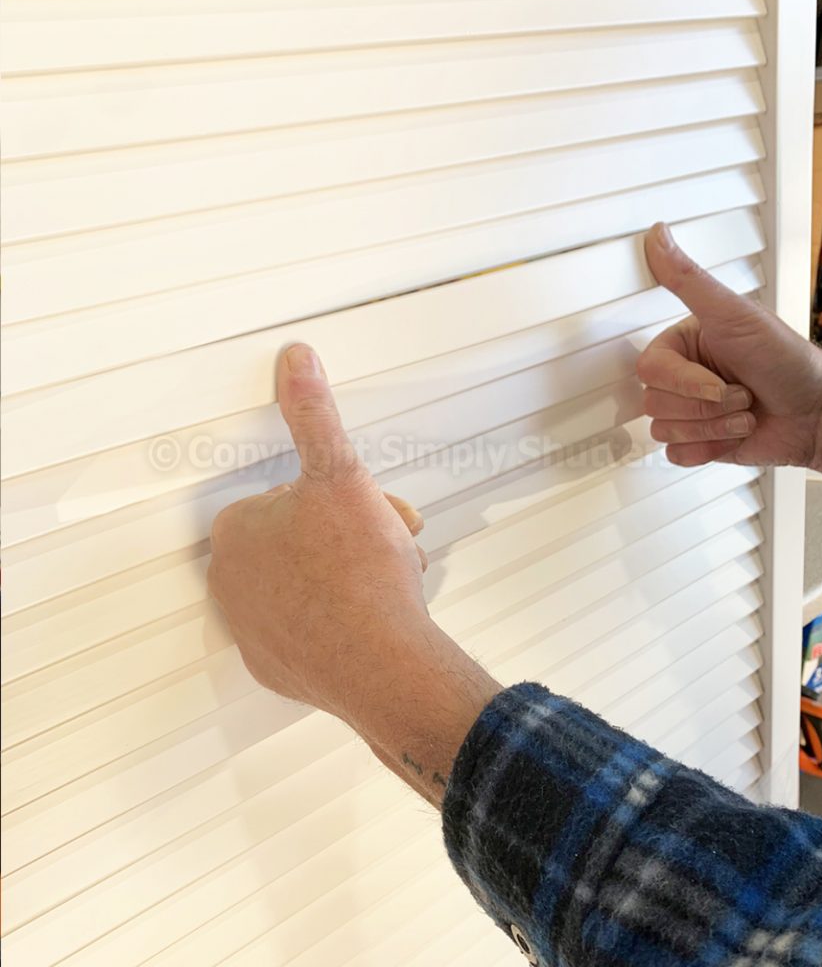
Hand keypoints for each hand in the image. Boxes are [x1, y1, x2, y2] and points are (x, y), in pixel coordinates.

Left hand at [208, 343, 499, 805]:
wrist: (383, 662)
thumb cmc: (360, 572)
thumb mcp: (340, 472)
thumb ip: (313, 414)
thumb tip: (295, 360)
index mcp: (236, 531)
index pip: (285, 498)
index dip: (334, 498)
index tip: (363, 508)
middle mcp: (230, 582)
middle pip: (297, 540)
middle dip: (346, 534)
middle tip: (384, 542)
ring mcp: (250, 629)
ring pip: (304, 583)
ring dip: (346, 574)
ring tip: (386, 578)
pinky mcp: (275, 666)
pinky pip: (306, 629)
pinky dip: (335, 621)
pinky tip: (366, 616)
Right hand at [638, 223, 821, 472]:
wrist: (816, 414)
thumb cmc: (785, 361)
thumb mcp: (733, 314)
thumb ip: (687, 278)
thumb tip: (657, 236)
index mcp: (682, 344)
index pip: (650, 370)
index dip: (686, 382)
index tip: (719, 378)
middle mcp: (682, 377)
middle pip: (654, 402)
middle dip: (706, 406)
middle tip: (738, 393)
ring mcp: (688, 411)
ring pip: (664, 429)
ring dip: (713, 427)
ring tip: (742, 411)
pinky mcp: (697, 441)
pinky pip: (674, 453)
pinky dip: (708, 448)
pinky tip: (731, 434)